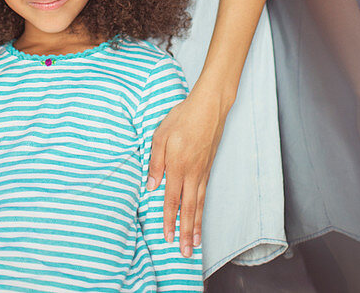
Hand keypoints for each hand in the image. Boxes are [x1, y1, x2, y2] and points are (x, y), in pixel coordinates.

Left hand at [146, 86, 227, 256]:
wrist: (209, 107)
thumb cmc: (183, 117)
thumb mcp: (160, 135)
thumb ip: (155, 162)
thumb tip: (150, 186)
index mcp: (177, 166)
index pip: (171, 200)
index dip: (168, 220)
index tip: (167, 237)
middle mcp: (192, 173)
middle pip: (188, 209)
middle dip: (186, 232)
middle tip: (185, 252)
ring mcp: (202, 171)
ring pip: (198, 204)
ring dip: (196, 225)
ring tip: (195, 243)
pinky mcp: (208, 167)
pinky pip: (204, 193)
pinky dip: (202, 209)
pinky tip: (200, 215)